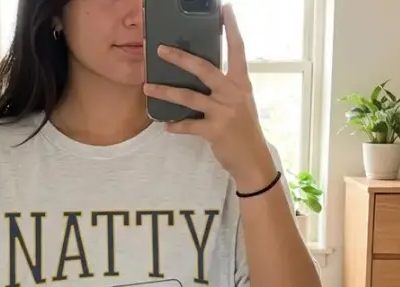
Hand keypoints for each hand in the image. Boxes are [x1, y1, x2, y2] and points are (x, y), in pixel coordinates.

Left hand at [143, 4, 276, 188]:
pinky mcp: (213, 130)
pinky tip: (165, 126)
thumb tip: (203, 75)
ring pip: (188, 97)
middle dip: (180, 58)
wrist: (251, 158)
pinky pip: (188, 126)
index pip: (237, 50)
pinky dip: (176, 126)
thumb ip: (226, 87)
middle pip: (203, 69)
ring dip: (165, 92)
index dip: (231, 28)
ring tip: (147, 87)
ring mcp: (222, 111)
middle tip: (161, 50)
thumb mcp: (241, 102)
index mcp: (241, 82)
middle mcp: (232, 93)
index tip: (225, 9)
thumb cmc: (244, 129)